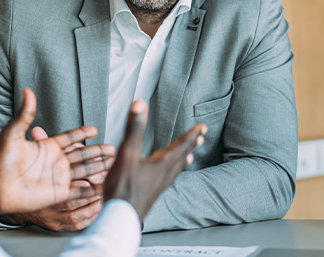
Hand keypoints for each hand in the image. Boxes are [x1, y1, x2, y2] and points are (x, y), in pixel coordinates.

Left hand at [0, 124, 115, 230]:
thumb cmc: (0, 161)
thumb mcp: (12, 135)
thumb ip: (24, 115)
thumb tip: (27, 91)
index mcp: (48, 147)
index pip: (70, 138)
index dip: (82, 133)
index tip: (95, 128)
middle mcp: (56, 162)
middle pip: (83, 155)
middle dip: (98, 151)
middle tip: (113, 148)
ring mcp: (58, 178)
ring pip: (85, 171)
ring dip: (99, 168)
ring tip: (114, 164)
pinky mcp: (58, 194)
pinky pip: (79, 191)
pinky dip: (92, 189)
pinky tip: (104, 187)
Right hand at [103, 100, 205, 222]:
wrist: (120, 220)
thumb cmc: (122, 188)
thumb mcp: (126, 154)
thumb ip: (133, 130)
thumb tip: (139, 104)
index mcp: (161, 164)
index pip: (181, 145)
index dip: (192, 135)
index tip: (203, 127)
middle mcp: (164, 175)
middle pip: (181, 156)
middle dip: (191, 145)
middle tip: (201, 138)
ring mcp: (159, 187)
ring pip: (175, 170)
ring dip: (183, 160)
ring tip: (189, 157)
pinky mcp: (151, 195)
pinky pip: (166, 181)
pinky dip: (171, 174)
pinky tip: (165, 178)